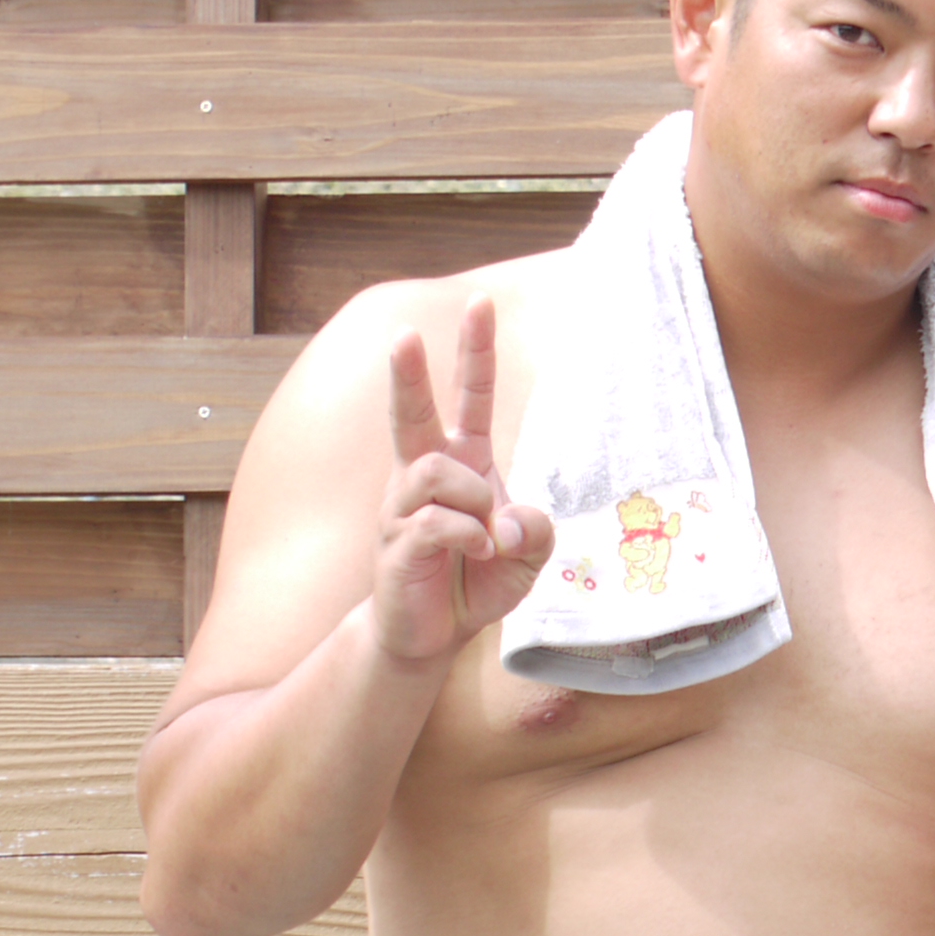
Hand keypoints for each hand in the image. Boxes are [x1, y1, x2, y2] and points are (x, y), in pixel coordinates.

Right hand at [373, 297, 549, 667]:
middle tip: (405, 334)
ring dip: (475, 501)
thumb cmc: (478, 581)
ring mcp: (405, 506)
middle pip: (414, 412)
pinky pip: (437, 521)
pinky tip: (475, 554)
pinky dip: (469, 537)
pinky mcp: (396, 541)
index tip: (479, 303)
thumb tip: (510, 519)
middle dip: (410, 373)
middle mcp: (426, 475)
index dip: (475, 352)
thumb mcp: (529, 555)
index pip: (470, 398)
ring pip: (438, 472)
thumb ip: (537, 531)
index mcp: (464, 464)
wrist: (433, 632)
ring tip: (485, 538)